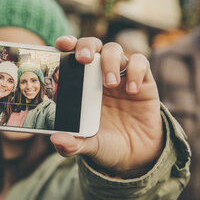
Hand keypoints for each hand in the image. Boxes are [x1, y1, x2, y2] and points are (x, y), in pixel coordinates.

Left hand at [50, 36, 162, 177]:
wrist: (136, 155)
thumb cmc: (106, 143)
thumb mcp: (88, 145)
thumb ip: (72, 144)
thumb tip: (56, 140)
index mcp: (81, 84)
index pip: (71, 55)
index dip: (67, 45)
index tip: (61, 45)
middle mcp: (99, 74)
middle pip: (93, 45)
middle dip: (87, 46)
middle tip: (84, 59)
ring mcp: (121, 75)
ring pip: (114, 50)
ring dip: (110, 61)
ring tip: (110, 83)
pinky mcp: (143, 81)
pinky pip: (140, 63)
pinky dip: (136, 71)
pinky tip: (132, 91)